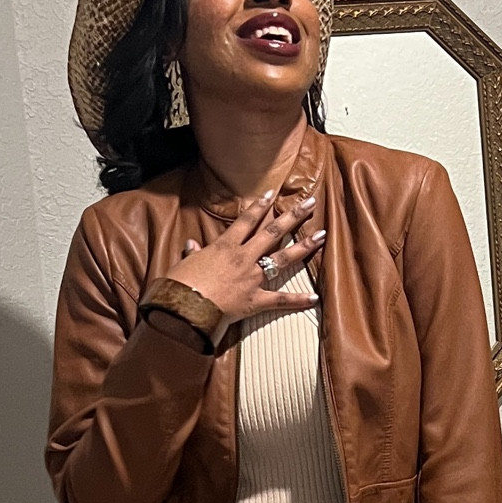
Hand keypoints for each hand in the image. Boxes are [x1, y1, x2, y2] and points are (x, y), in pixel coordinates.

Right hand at [168, 191, 322, 341]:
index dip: (259, 206)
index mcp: (225, 246)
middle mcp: (243, 258)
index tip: (272, 193)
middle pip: (272, 232)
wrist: (184, 309)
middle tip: (310, 203)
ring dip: (304, 246)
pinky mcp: (255, 300)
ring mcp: (252, 278)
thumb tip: (191, 244)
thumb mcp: (184, 264)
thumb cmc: (180, 286)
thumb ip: (192, 253)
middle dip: (293, 216)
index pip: (246, 221)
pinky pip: (280, 300)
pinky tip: (314, 299)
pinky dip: (297, 300)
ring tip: (321, 236)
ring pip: (283, 258)